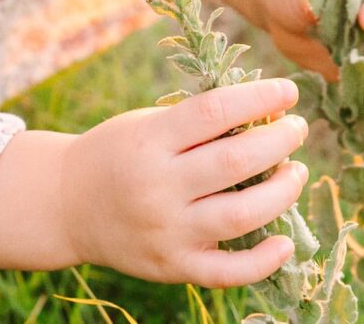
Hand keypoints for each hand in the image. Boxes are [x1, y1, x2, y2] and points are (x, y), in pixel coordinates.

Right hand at [60, 79, 309, 287]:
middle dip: (279, 142)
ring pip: (241, 215)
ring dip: (282, 192)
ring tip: (296, 172)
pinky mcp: (173, 266)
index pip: (216, 111)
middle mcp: (158, 187)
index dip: (260, 98)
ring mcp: (167, 231)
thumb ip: (199, 123)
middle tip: (297, 130)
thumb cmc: (119, 153)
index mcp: (150, 141)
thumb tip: (269, 114)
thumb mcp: (148, 124)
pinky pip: (226, 272)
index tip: (288, 92)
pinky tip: (286, 242)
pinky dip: (263, 261)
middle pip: (236, 162)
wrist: (66, 206)